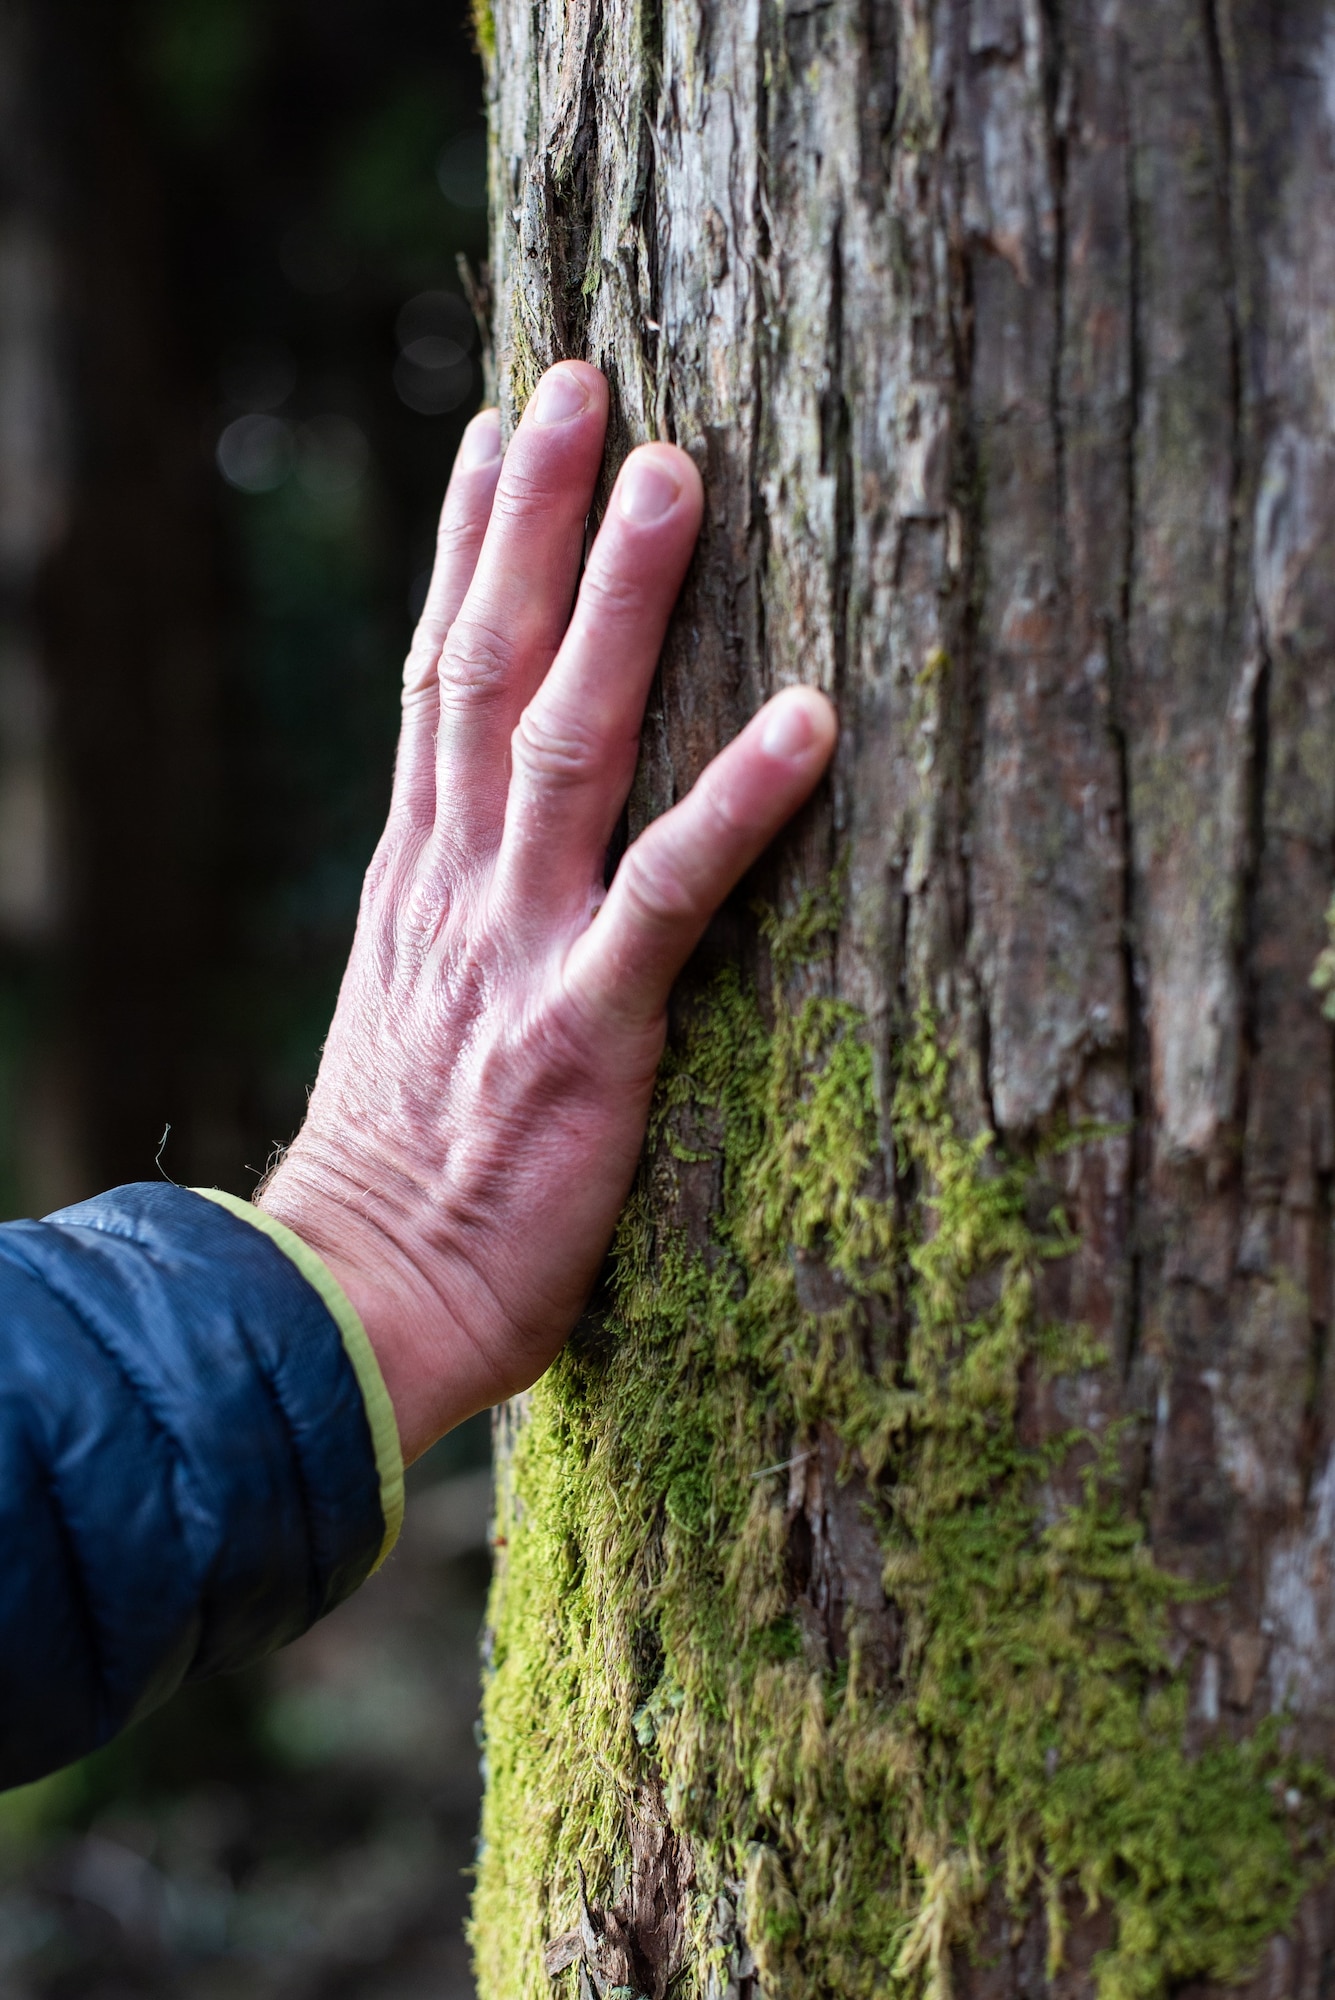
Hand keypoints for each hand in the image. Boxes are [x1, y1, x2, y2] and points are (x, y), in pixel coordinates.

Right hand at [259, 364, 836, 1461]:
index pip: (437, 680)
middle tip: (582, 382)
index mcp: (417, 880)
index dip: (469, 551)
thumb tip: (488, 856)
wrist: (351, 1305)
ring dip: (619, 605)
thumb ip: (450, 918)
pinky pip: (670, 894)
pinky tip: (808, 719)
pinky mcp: (585, 1031)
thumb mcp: (407, 1014)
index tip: (496, 436)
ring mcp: (517, 949)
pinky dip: (737, 803)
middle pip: (489, 668)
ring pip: (565, 741)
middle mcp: (458, 886)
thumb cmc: (397, 1178)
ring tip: (672, 476)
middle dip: (532, 521)